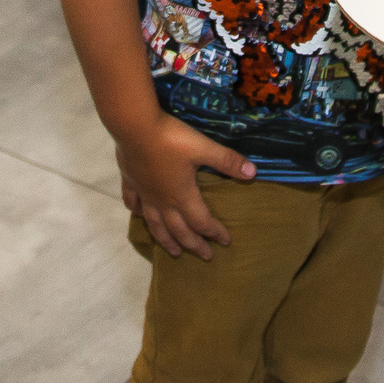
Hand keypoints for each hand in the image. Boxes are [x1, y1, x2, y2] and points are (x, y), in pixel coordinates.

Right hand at [115, 113, 254, 260]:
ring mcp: (144, 193)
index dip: (214, 232)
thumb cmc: (171, 138)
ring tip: (173, 252)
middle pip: (179, 230)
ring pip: (155, 224)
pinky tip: (138, 214)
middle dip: (194, 244)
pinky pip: (132, 202)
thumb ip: (227, 161)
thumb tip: (253, 173)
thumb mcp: (203, 148)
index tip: (226, 241)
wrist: (135, 126)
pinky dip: (137, 211)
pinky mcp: (130, 181)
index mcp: (182, 195)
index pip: (201, 221)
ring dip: (166, 240)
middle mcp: (162, 200)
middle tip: (206, 256)